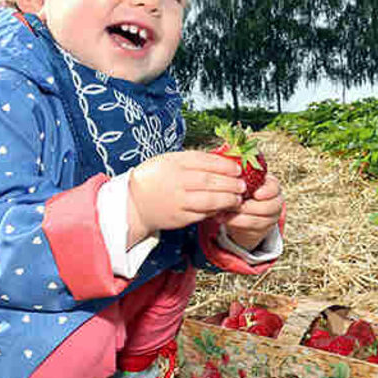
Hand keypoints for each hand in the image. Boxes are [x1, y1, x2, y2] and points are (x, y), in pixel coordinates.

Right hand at [127, 151, 245, 244]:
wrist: (135, 203)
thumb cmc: (156, 177)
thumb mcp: (170, 160)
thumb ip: (193, 159)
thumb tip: (223, 159)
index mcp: (174, 163)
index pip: (205, 162)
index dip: (225, 165)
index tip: (238, 169)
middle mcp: (176, 182)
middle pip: (210, 182)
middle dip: (230, 183)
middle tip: (243, 185)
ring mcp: (178, 201)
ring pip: (209, 200)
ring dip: (227, 199)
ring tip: (237, 198)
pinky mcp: (179, 218)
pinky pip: (202, 214)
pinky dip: (216, 211)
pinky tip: (223, 207)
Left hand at [221, 172, 282, 251]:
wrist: (243, 210)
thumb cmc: (241, 190)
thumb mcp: (242, 180)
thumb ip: (238, 175)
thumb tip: (225, 165)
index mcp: (271, 185)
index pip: (274, 187)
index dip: (266, 191)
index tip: (255, 193)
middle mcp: (275, 201)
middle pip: (269, 206)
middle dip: (249, 206)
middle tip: (233, 203)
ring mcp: (270, 217)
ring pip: (258, 220)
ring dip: (239, 216)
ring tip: (222, 212)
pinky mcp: (262, 229)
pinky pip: (250, 228)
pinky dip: (235, 223)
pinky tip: (222, 218)